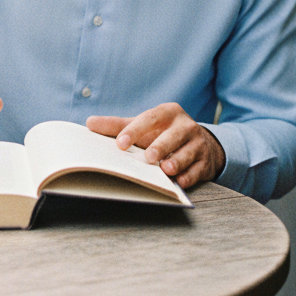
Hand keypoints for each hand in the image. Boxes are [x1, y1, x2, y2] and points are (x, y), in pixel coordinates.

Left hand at [87, 103, 225, 189]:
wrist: (199, 144)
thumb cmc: (163, 134)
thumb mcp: (143, 127)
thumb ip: (118, 126)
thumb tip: (89, 123)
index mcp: (168, 113)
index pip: (150, 118)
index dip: (135, 130)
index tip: (120, 143)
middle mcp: (185, 126)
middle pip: (174, 134)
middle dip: (161, 146)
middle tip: (148, 157)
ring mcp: (198, 143)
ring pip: (188, 152)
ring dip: (177, 162)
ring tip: (166, 170)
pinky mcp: (206, 161)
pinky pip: (198, 170)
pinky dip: (189, 176)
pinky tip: (180, 182)